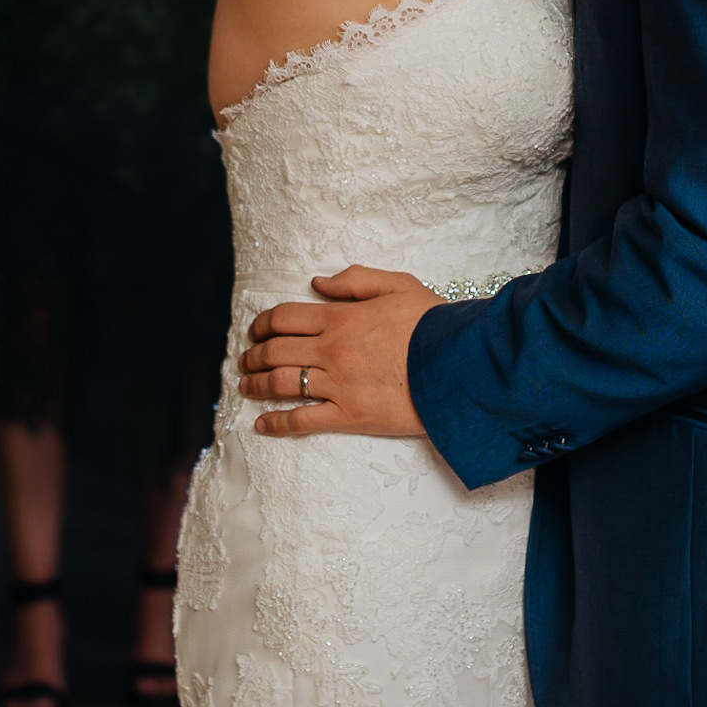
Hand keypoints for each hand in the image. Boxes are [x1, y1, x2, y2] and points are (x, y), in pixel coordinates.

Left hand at [237, 266, 442, 437]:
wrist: (460, 366)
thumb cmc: (434, 324)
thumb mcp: (398, 285)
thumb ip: (355, 280)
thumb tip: (317, 283)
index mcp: (340, 317)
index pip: (284, 318)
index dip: (262, 324)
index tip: (255, 331)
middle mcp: (332, 351)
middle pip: (275, 352)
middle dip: (253, 355)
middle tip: (246, 359)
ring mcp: (338, 385)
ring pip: (281, 385)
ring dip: (256, 385)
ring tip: (246, 386)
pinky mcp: (349, 416)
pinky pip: (302, 422)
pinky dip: (276, 424)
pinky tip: (261, 425)